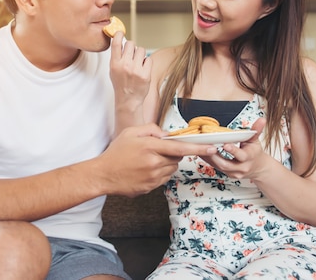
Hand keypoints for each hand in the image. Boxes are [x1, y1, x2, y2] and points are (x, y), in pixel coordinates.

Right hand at [97, 123, 216, 196]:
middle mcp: (154, 163)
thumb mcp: (131, 132)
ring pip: (171, 169)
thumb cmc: (116, 152)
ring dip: (165, 164)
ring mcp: (153, 177)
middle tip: (155, 151)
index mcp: (150, 147)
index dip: (198, 148)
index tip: (212, 147)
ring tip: (146, 161)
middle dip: (171, 154)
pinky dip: (159, 173)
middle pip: (176, 158)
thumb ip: (151, 129)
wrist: (103, 175)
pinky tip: (144, 170)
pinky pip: (163, 179)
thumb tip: (166, 134)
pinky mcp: (151, 187)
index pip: (180, 148)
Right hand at [109, 33, 150, 111]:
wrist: (128, 100)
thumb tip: (121, 42)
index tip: (120, 32)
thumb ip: (117, 57)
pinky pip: (148, 59)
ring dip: (140, 54)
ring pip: (141, 50)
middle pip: (131, 44)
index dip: (118, 35)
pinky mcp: (146, 74)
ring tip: (137, 63)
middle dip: (132, 47)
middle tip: (132, 54)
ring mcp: (136, 70)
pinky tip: (143, 69)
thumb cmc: (121, 84)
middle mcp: (125, 65)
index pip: (116, 44)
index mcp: (115, 64)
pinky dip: (146, 63)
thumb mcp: (113, 70)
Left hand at [200, 118, 270, 178]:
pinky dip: (209, 160)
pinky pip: (216, 168)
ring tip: (201, 148)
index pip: (241, 155)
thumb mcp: (256, 140)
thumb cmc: (254, 152)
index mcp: (249, 158)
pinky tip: (202, 153)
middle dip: (214, 156)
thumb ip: (256, 130)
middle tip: (205, 146)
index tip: (225, 144)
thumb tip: (262, 119)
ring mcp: (234, 173)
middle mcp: (241, 168)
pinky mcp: (228, 175)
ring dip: (209, 157)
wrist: (258, 168)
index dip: (233, 151)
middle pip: (226, 164)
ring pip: (219, 167)